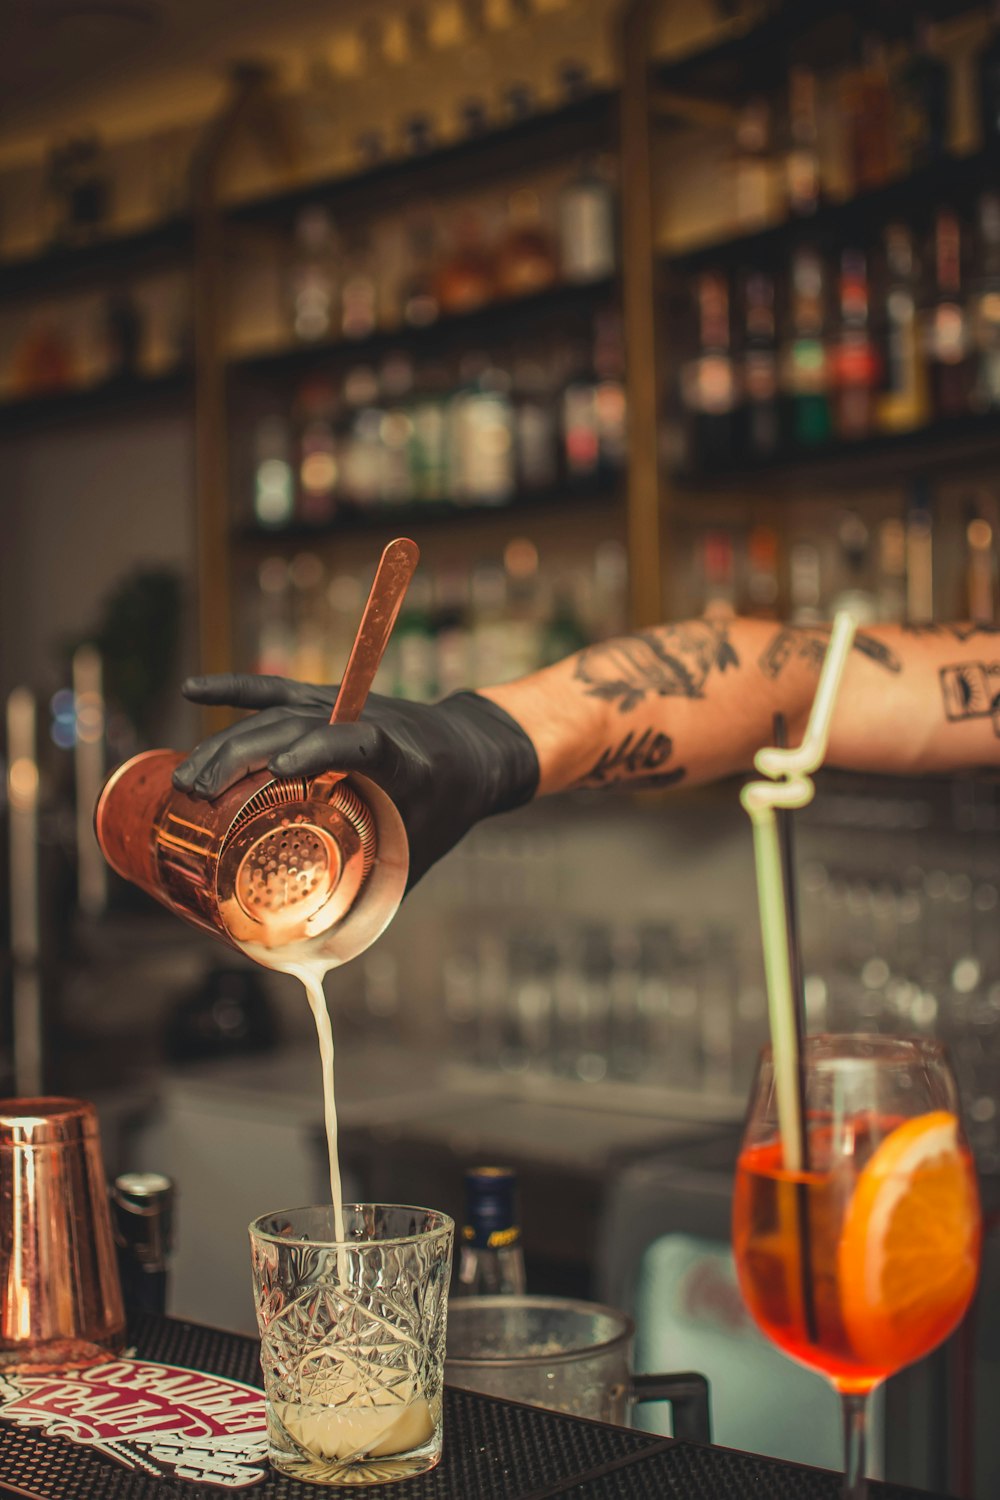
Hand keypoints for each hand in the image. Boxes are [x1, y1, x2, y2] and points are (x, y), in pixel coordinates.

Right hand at [172, 676, 538, 889]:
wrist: (472, 749)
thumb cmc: (446, 808)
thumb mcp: (421, 853)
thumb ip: (375, 893)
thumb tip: (313, 954)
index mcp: (404, 762)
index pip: (363, 743)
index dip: (324, 750)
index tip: (282, 769)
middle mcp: (369, 721)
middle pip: (300, 726)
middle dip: (244, 755)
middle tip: (197, 793)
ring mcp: (343, 705)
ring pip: (279, 713)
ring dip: (228, 741)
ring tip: (186, 780)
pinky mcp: (325, 699)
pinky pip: (274, 692)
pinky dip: (232, 692)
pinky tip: (191, 693)